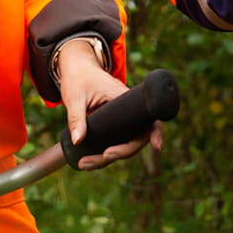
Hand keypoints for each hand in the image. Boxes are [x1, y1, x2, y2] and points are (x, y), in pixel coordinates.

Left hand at [57, 39, 162, 170]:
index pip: (148, 118)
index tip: (157, 146)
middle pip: (134, 138)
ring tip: (83, 164)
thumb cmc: (79, 78)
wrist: (76, 68)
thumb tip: (78, 141)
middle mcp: (127, 109)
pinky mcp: (112, 123)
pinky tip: (90, 161)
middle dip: (119, 153)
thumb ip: (76, 117)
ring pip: (123, 142)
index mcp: (125, 98)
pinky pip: (115, 140)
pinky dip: (104, 153)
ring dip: (107, 157)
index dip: (155, 133)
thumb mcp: (75, 97)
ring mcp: (121, 118)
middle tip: (92, 160)